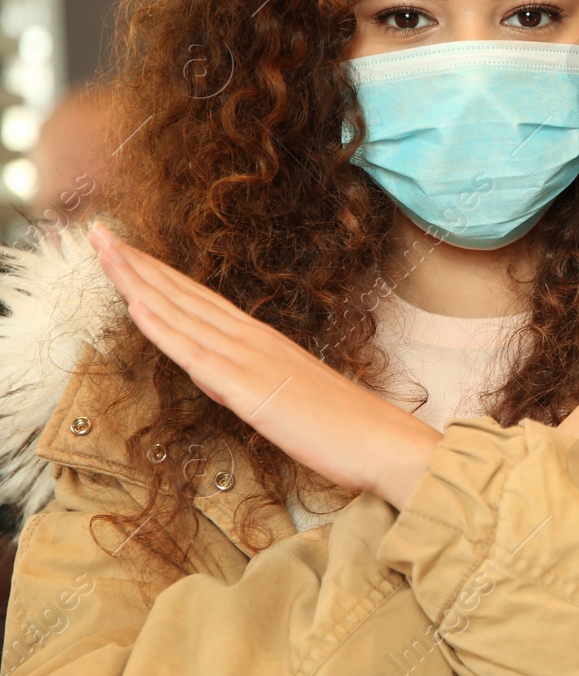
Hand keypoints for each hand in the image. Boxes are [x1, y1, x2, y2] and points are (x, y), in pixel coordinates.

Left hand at [87, 220, 440, 509]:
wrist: (381, 442)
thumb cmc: (346, 426)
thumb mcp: (293, 396)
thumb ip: (258, 381)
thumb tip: (226, 379)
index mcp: (263, 341)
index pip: (200, 299)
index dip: (160, 273)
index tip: (126, 250)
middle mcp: (253, 340)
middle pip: (184, 294)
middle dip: (137, 263)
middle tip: (98, 233)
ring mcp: (249, 361)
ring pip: (181, 313)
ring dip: (138, 281)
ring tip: (104, 252)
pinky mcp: (247, 389)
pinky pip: (194, 354)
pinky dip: (161, 326)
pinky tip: (135, 305)